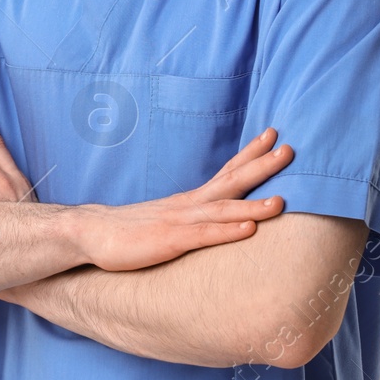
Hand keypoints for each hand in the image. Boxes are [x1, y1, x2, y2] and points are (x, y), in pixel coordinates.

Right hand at [74, 128, 293, 272]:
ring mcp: (178, 221)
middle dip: (261, 165)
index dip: (250, 155)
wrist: (89, 233)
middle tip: (289, 149)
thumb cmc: (128, 230)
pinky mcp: (169, 241)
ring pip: (222, 209)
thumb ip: (191, 218)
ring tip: (281, 200)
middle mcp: (187, 205)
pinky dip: (227, 231)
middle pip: (230, 181)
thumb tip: (214, 218)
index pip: (225, 172)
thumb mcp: (167, 220)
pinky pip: (203, 236)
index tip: (273, 137)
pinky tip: (248, 229)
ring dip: (252, 204)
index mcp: (189, 200)